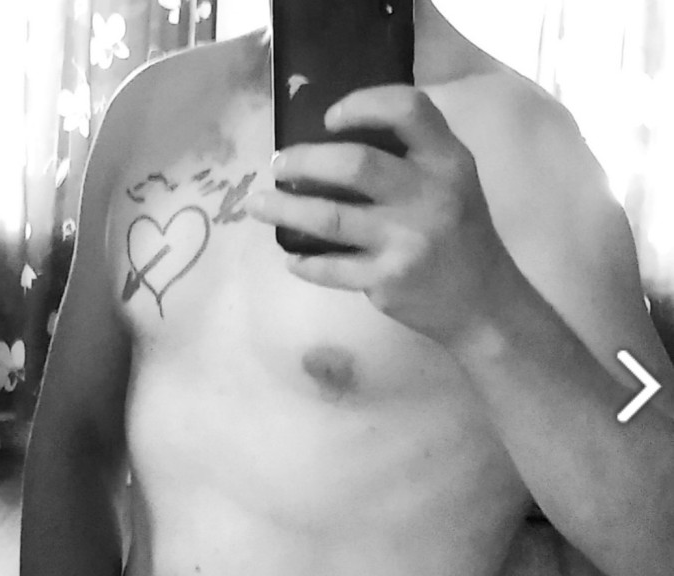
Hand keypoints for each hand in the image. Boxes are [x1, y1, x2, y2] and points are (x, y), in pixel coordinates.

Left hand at [245, 85, 517, 347]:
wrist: (483, 304)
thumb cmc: (461, 237)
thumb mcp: (453, 184)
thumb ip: (411, 158)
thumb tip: (333, 144)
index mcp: (448, 162)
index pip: (408, 110)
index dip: (362, 104)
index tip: (329, 119)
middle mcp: (430, 196)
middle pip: (355, 164)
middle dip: (304, 161)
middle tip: (279, 165)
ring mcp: (406, 241)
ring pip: (330, 218)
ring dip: (284, 210)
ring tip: (259, 205)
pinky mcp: (388, 280)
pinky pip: (330, 268)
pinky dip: (304, 263)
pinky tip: (292, 258)